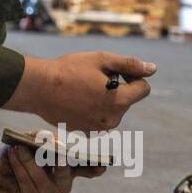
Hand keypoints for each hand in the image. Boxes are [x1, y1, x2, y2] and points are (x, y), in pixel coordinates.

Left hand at [0, 143, 106, 192]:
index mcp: (69, 169)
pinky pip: (25, 184)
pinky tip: (13, 154)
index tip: (102, 165)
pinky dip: (18, 167)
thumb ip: (43, 138)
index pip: (86, 170)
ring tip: (19, 147)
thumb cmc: (23, 149)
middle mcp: (62, 185)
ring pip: (40, 180)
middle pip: (64, 178)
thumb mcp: (32, 139)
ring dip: (28, 162)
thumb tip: (50, 142)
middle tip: (60, 156)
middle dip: (61, 167)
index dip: (94, 169)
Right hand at [4, 51, 154, 132]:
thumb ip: (129, 65)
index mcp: (120, 101)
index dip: (132, 77)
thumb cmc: (69, 70)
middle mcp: (112, 119)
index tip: (114, 72)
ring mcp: (99, 128)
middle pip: (127, 100)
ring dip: (105, 99)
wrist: (39, 88)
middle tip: (92, 79)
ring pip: (113, 109)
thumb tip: (153, 69)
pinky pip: (99, 118)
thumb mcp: (101, 60)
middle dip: (117, 88)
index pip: (144, 89)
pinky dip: (93, 110)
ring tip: (83, 90)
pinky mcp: (87, 132)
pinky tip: (76, 101)